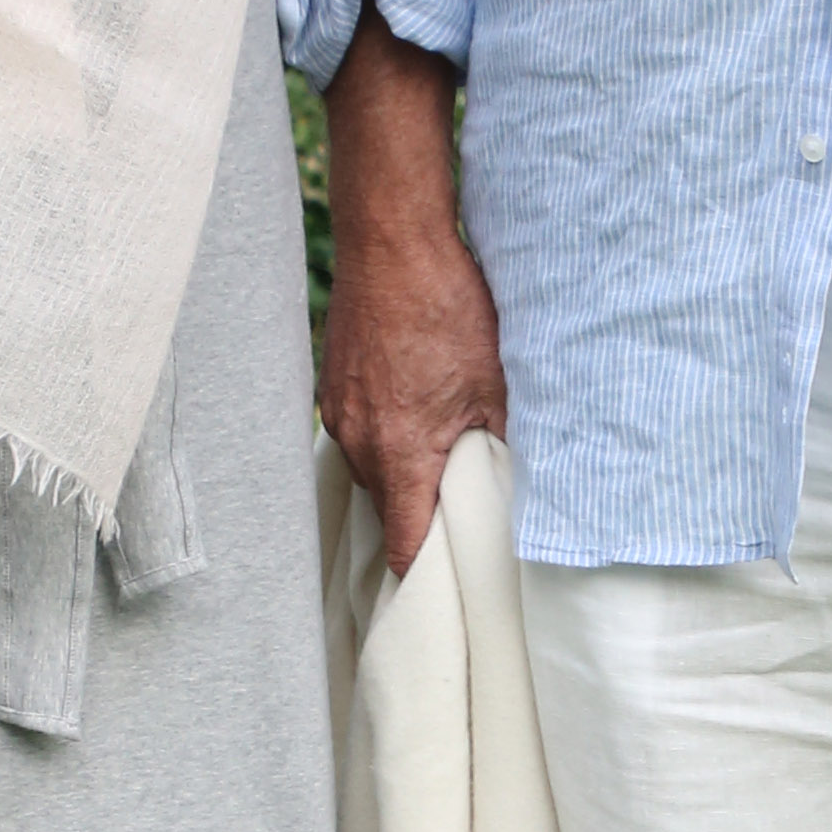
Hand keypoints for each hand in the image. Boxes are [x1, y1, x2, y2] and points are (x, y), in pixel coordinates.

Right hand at [319, 14, 508, 573]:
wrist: (392, 238)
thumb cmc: (447, 307)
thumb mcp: (492, 384)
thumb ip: (491, 445)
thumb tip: (498, 485)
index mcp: (401, 453)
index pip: (404, 546)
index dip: (424, 575)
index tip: (444, 593)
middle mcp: (359, 442)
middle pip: (387, 508)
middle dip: (419, 516)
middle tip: (459, 514)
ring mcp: (338, 412)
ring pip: (374, 468)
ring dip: (404, 470)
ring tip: (441, 451)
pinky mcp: (332, 386)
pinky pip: (359, 432)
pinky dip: (387, 435)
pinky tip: (415, 408)